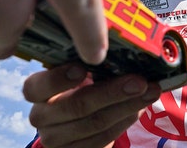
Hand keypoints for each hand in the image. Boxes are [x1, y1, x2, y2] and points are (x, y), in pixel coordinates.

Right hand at [24, 64, 160, 147]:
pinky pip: (103, 138)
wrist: (77, 122)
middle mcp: (40, 116)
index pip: (36, 87)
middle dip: (112, 92)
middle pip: (76, 106)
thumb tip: (121, 48)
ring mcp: (56, 139)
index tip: (83, 67)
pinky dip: (125, 120)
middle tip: (139, 81)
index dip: (59, 78)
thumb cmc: (79, 86)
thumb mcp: (77, 71)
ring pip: (95, 123)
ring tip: (150, 92)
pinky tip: (139, 107)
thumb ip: (89, 61)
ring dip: (127, 106)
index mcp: (36, 91)